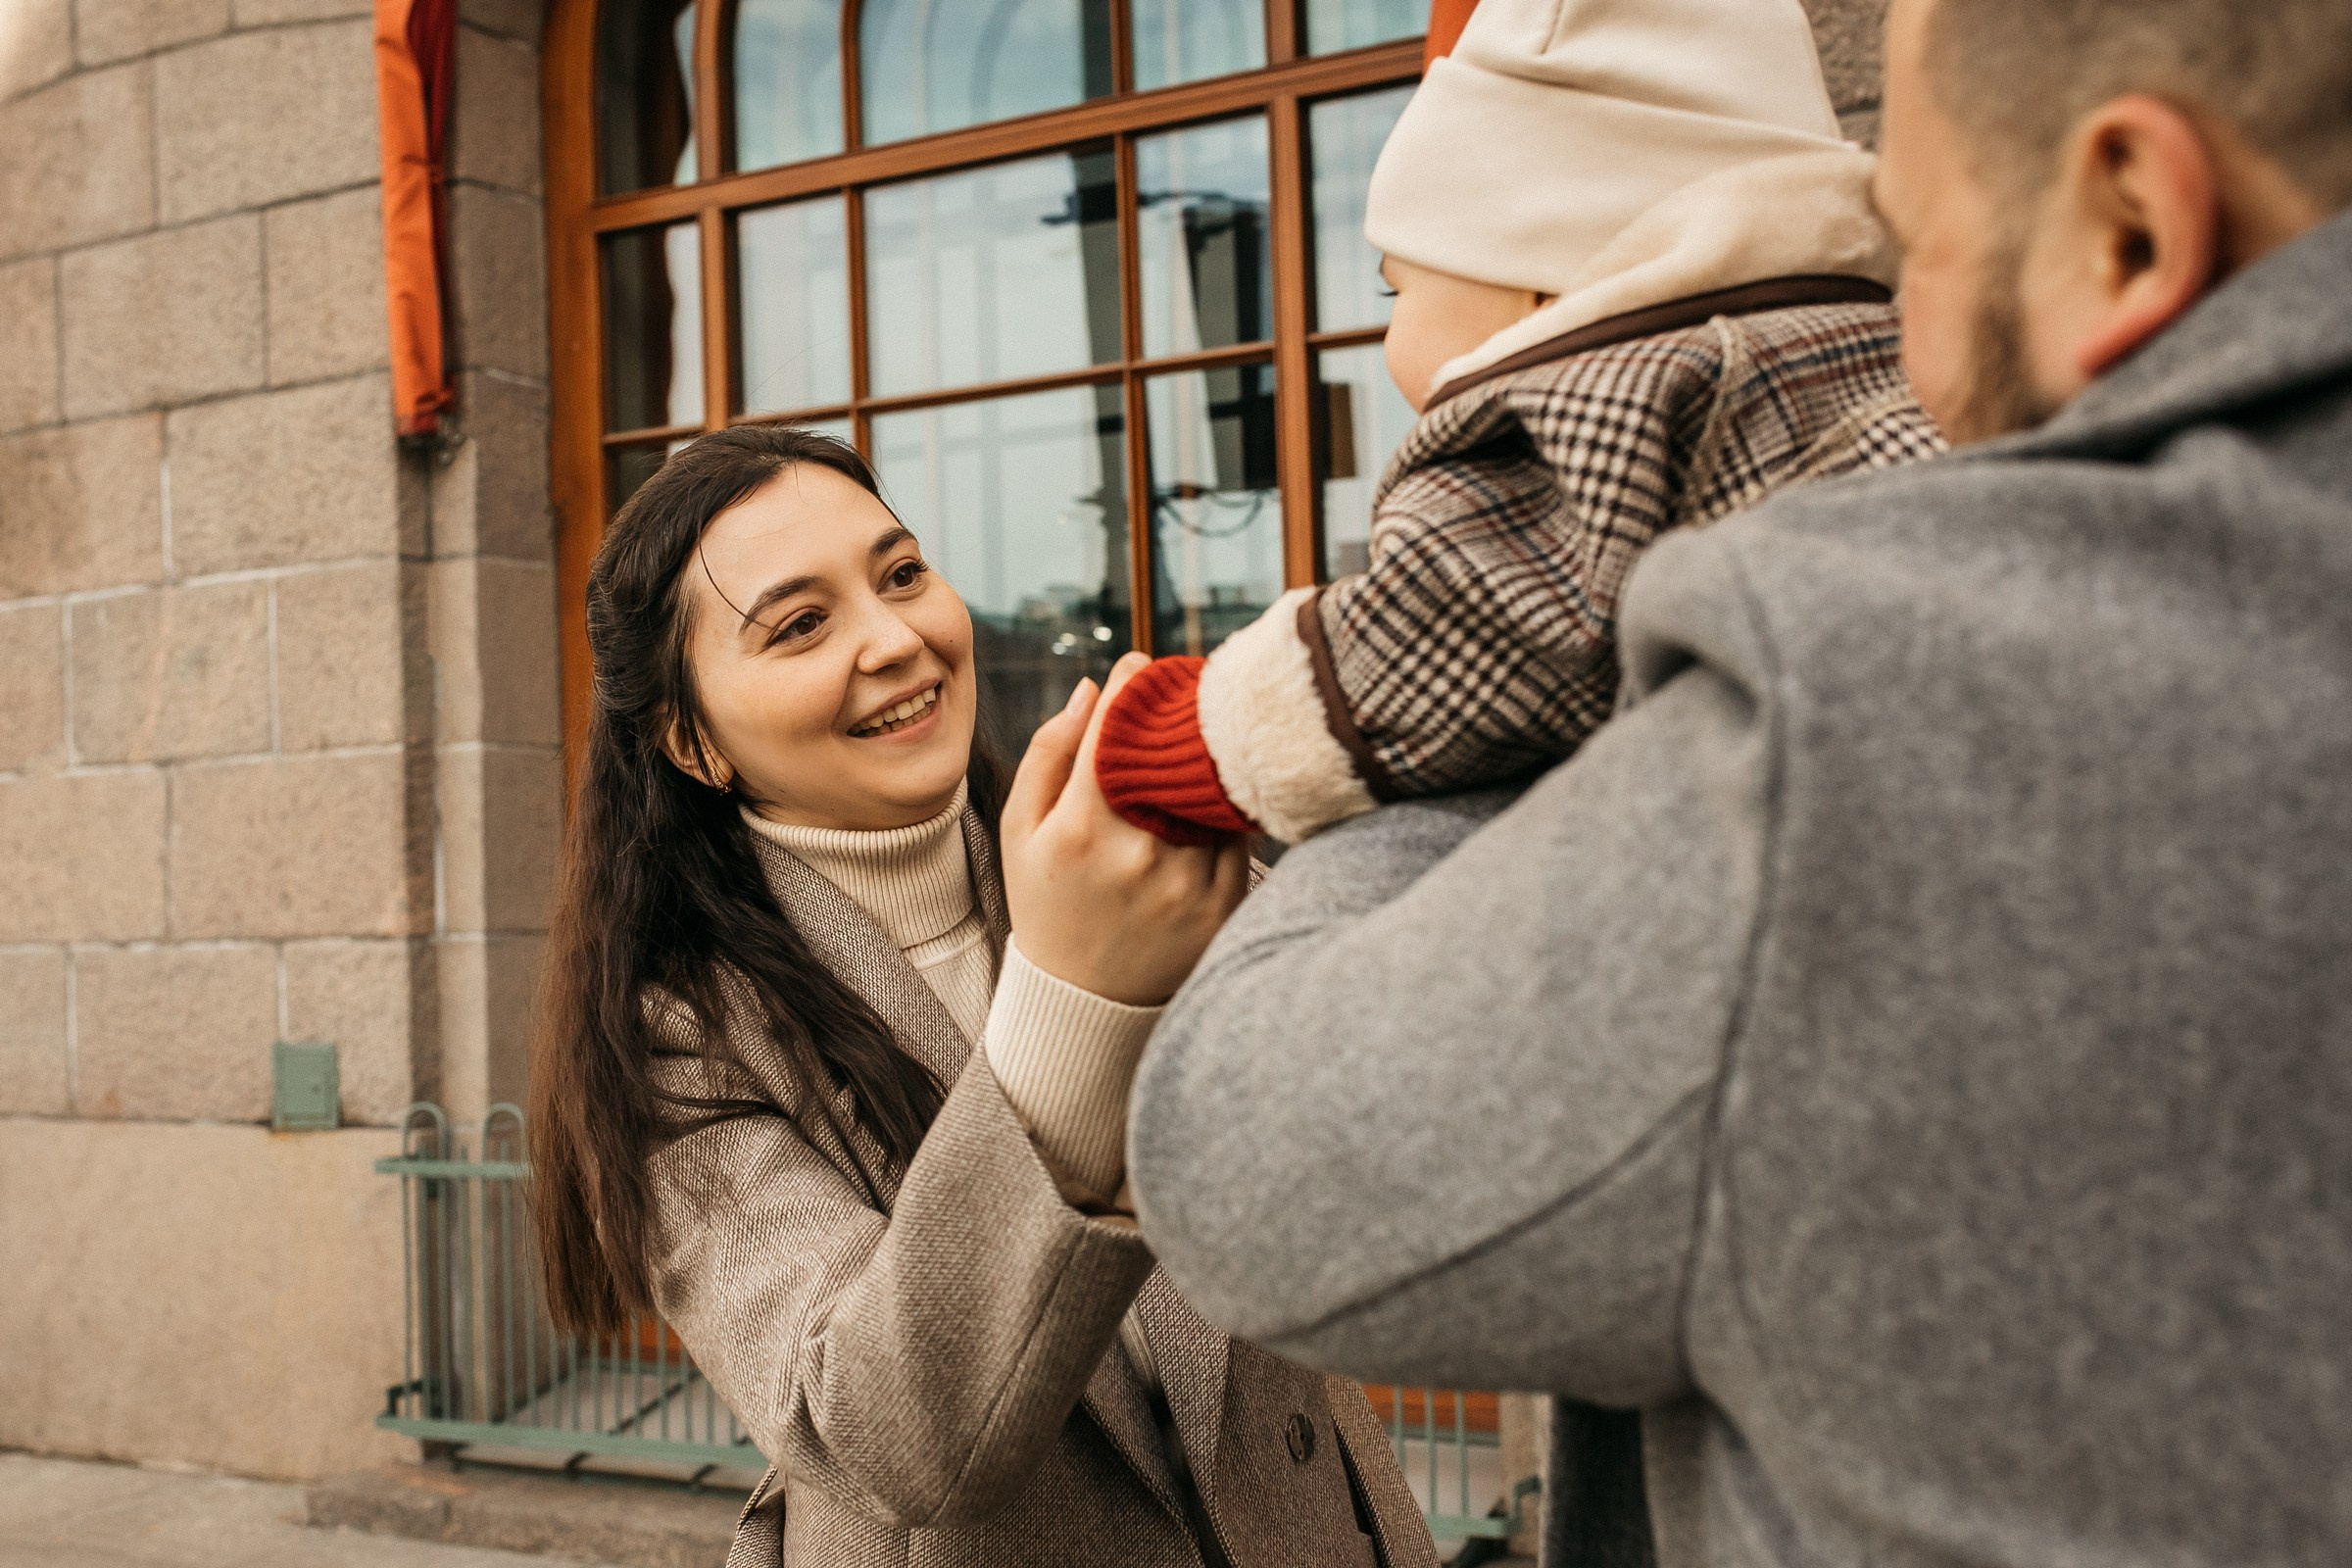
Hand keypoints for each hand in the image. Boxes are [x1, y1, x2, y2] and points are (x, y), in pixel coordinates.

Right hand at [1001, 654, 1251, 1005]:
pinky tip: (1216, 794)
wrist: (1086, 1004)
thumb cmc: (1047, 905)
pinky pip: (1236, 832)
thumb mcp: (1020, 833)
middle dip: (1177, 713)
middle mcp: (1137, 854)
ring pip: (1211, 789)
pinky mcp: (1223, 907)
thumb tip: (1091, 689)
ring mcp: (1186, 882)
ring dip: (1210, 755)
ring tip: (1202, 739)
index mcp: (1079, 829)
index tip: (1143, 665)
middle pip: (1173, 753)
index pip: (1115, 731)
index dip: (1132, 685)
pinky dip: (1227, 806)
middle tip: (1182, 689)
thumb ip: (1047, 755)